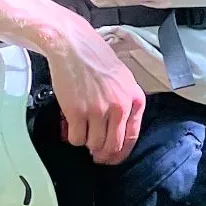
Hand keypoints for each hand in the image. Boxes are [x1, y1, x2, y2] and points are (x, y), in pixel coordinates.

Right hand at [35, 15, 145, 164]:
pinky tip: (71, 128)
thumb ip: (125, 104)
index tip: (113, 158)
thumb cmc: (98, 61)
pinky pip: (76, 138)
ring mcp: (98, 110)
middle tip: (95, 155)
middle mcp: (120, 107)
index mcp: (135, 100)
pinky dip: (72, 137)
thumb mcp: (124, 80)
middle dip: (103, 154)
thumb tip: (119, 131)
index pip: (132, 137)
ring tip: (82, 132)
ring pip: (93, 144)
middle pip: (113, 145)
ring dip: (86, 143)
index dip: (121, 153)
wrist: (74, 47)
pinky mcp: (77, 112)